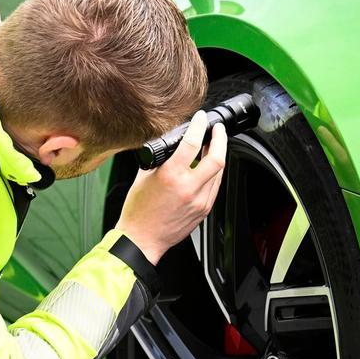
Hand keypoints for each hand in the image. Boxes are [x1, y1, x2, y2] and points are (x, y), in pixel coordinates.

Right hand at [115, 110, 227, 264]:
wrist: (141, 239)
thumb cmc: (139, 212)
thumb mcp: (144, 177)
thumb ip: (160, 158)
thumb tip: (171, 144)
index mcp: (171, 176)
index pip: (192, 142)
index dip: (199, 126)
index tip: (201, 119)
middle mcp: (188, 188)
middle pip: (217, 158)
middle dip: (220, 139)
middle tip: (217, 130)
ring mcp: (199, 201)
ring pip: (219, 172)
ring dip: (218, 156)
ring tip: (212, 147)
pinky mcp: (203, 210)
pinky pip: (215, 187)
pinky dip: (214, 174)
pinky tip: (207, 169)